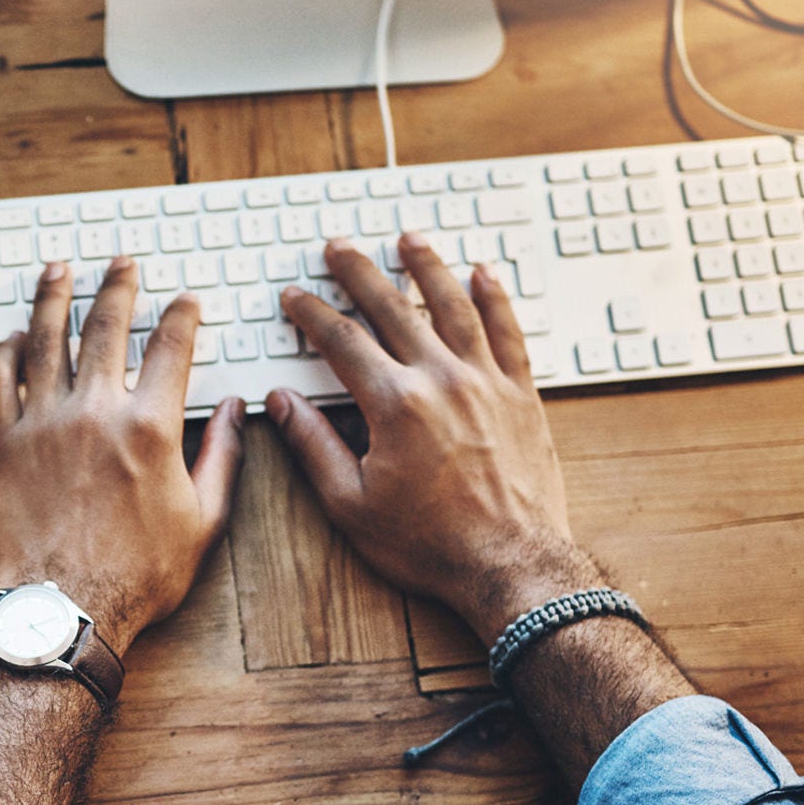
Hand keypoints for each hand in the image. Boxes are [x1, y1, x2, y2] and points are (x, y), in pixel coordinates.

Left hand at [0, 257, 244, 655]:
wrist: (66, 607)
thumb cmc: (138, 574)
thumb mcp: (205, 520)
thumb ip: (223, 456)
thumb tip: (237, 411)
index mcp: (150, 427)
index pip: (172, 347)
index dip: (183, 315)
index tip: (186, 301)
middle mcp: (94, 412)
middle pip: (106, 327)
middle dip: (119, 287)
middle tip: (122, 265)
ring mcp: (42, 423)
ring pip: (45, 339)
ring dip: (54, 298)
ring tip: (59, 271)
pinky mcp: (1, 443)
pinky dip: (5, 350)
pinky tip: (13, 335)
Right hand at [268, 234, 597, 645]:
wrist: (511, 565)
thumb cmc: (430, 544)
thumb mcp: (351, 504)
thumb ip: (314, 445)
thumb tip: (281, 402)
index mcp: (394, 404)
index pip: (342, 341)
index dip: (311, 314)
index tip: (295, 298)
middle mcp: (441, 380)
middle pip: (392, 307)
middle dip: (359, 272)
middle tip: (339, 248)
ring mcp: (486, 383)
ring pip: (453, 305)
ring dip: (427, 267)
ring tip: (409, 239)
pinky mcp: (522, 395)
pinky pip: (507, 332)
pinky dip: (495, 298)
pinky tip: (483, 273)